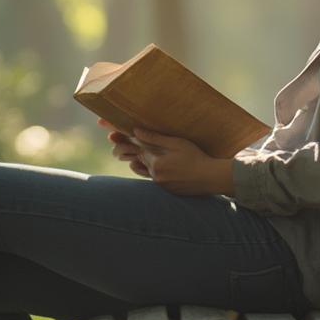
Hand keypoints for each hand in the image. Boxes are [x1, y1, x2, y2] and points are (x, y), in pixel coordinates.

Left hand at [97, 119, 233, 194]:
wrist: (211, 178)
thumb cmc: (196, 157)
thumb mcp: (178, 143)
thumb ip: (156, 138)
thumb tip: (135, 130)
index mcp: (156, 161)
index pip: (135, 147)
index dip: (123, 137)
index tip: (109, 132)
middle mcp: (154, 173)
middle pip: (136, 158)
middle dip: (124, 148)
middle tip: (111, 138)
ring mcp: (160, 183)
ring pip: (141, 168)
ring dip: (133, 159)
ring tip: (122, 152)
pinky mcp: (166, 189)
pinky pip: (150, 176)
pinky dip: (144, 169)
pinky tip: (141, 163)